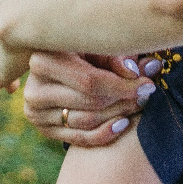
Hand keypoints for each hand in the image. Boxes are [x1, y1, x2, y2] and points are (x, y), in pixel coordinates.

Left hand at [0, 0, 36, 130]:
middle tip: (22, 57)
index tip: (33, 36)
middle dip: (9, 51)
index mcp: (18, 1)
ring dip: (3, 75)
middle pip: (1, 41)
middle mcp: (1, 24)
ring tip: (13, 91)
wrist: (37, 6)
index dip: (25, 28)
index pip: (17, 18)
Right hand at [19, 51, 161, 145]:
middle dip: (123, 100)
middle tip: (147, 95)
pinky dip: (104, 133)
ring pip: (86, 121)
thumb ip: (118, 57)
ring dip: (118, 115)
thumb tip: (148, 69)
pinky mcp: (43, 129)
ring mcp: (36, 113)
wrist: (54, 64)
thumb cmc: (81, 48)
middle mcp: (34, 89)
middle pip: (89, 102)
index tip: (147, 84)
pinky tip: (123, 124)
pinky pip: (78, 138)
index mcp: (43, 60)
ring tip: (138, 105)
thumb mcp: (95, 45)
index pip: (89, 81)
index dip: (122, 85)